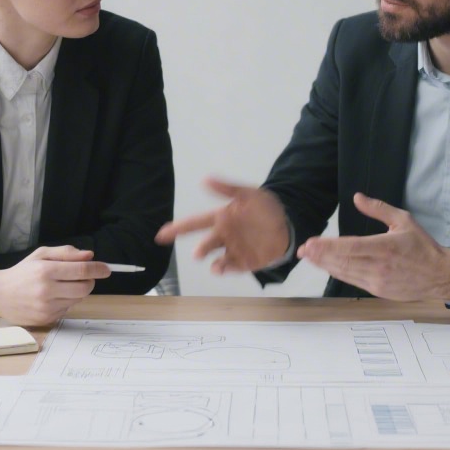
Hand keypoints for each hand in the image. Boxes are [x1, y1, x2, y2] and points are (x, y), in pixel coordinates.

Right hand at [0, 245, 111, 325]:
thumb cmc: (22, 272)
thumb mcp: (41, 255)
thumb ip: (66, 253)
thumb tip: (89, 256)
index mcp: (45, 271)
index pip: (81, 270)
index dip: (98, 269)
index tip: (107, 269)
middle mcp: (46, 290)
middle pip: (84, 287)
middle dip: (89, 281)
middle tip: (83, 276)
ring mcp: (46, 307)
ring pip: (78, 299)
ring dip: (77, 291)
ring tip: (62, 285)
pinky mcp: (46, 319)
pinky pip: (68, 309)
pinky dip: (66, 302)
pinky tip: (52, 297)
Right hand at [155, 177, 289, 273]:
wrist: (288, 224)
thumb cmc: (266, 208)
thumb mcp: (249, 193)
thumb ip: (228, 188)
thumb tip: (205, 179)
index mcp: (221, 218)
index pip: (195, 223)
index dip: (177, 228)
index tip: (161, 235)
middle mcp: (223, 236)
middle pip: (205, 244)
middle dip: (200, 249)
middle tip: (198, 253)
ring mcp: (234, 250)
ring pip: (217, 260)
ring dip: (214, 264)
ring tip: (216, 265)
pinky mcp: (245, 263)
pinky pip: (233, 268)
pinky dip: (227, 269)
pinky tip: (226, 267)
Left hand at [297, 193, 449, 301]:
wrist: (440, 276)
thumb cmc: (422, 247)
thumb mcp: (403, 220)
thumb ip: (378, 209)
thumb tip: (357, 198)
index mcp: (385, 247)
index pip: (350, 247)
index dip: (328, 247)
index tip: (311, 243)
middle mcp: (379, 266)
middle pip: (343, 262)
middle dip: (320, 256)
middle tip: (303, 251)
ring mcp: (378, 281)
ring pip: (345, 273)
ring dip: (325, 266)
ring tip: (310, 258)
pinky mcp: (378, 291)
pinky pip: (353, 281)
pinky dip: (339, 273)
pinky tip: (328, 267)